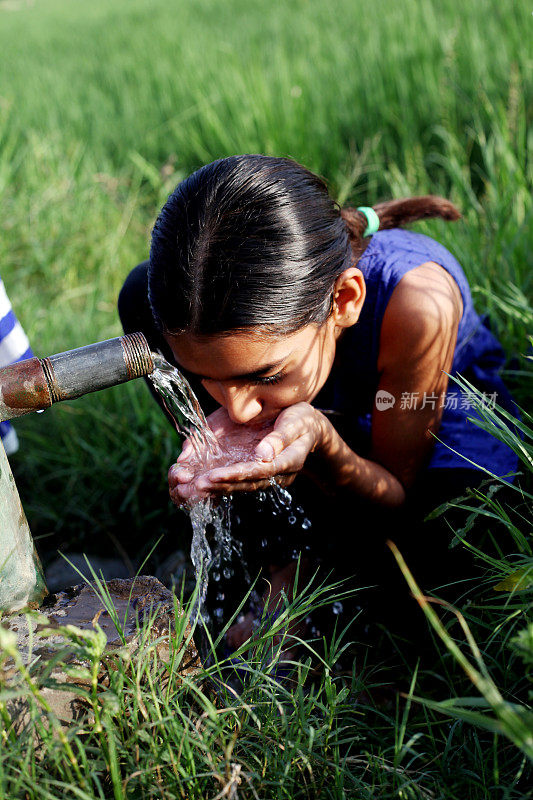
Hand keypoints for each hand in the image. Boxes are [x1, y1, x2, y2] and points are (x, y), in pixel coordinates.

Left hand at [168, 403, 327, 503]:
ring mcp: (266, 476)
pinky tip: (200, 486)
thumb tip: (263, 454)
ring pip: (239, 485)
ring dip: (216, 488)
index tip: (215, 476)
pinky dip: (219, 484)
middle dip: (221, 485)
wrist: (308, 427)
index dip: (237, 475)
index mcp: (289, 461)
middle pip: (247, 483)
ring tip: (192, 489)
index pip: (261, 471)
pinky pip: (237, 481)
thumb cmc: (302, 420)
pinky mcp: (257, 473)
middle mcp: (277, 474)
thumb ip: (281, 437)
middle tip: (196, 486)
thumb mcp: (297, 422)